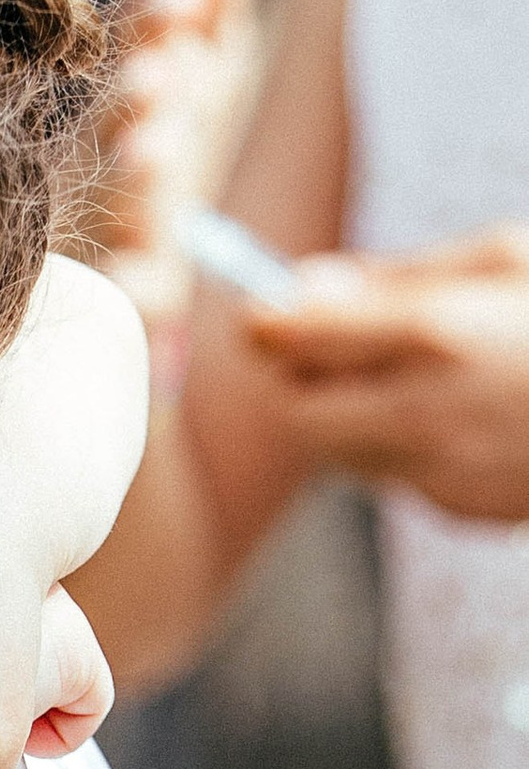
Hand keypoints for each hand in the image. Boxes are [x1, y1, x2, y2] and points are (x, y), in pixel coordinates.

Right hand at [85, 0, 262, 337]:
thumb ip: (215, 7)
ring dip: (130, 175)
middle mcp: (105, 152)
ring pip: (113, 199)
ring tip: (150, 151)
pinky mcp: (124, 290)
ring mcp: (107, 220)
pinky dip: (129, 283)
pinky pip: (123, 288)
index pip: (132, 45)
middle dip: (133, 95)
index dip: (149, 22)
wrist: (144, 260)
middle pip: (113, 119)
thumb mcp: (212, 70)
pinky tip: (146, 277)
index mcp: (131, 91)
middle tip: (156, 77)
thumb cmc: (179, 144)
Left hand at [231, 221, 528, 520]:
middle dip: (295, 381)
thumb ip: (401, 277)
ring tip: (417, 375)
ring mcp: (441, 471)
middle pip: (292, 412)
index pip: (289, 338)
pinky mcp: (461, 510)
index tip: (267, 311)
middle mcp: (423, 412)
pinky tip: (467, 417)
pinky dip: (404, 447)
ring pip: (340, 453)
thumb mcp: (507, 258)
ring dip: (348, 416)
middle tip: (323, 349)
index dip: (264, 323)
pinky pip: (397, 477)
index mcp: (433, 333)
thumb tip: (303, 289)